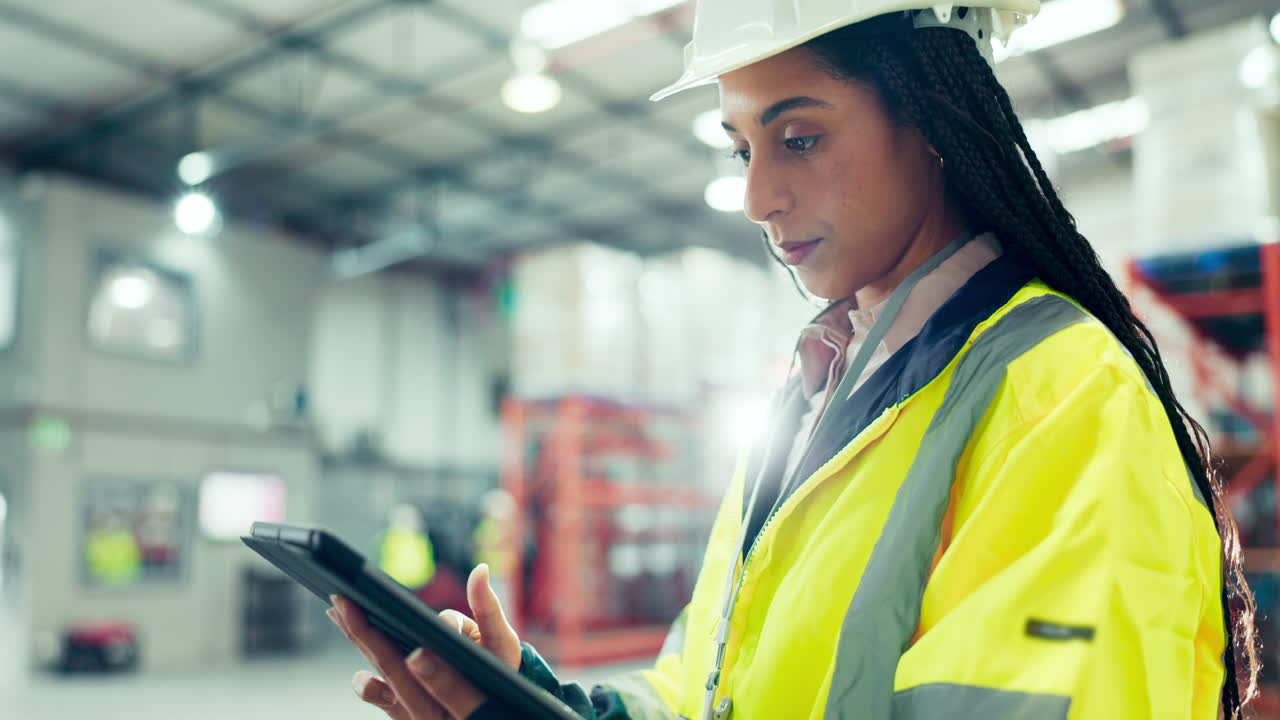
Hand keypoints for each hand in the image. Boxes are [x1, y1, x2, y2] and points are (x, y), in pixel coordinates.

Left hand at [328, 564, 521, 718]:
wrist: (491, 706)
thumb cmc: (501, 673)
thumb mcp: (503, 644)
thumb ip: (489, 610)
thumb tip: (480, 570)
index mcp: (474, 702)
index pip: (453, 688)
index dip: (436, 673)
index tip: (418, 654)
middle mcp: (443, 716)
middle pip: (406, 684)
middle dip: (379, 647)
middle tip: (352, 610)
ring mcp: (421, 719)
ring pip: (389, 687)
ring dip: (364, 649)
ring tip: (342, 616)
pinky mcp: (407, 717)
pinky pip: (384, 701)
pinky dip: (369, 686)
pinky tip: (356, 665)